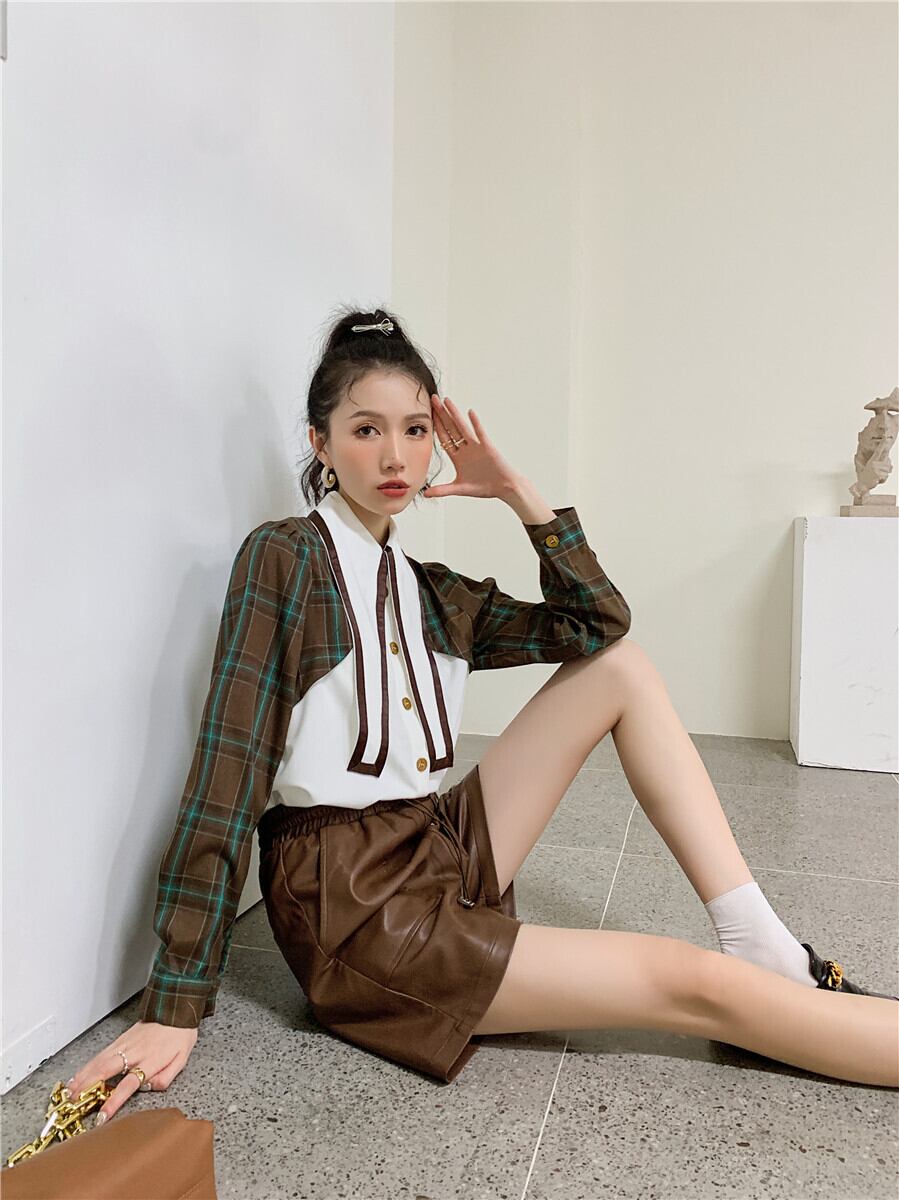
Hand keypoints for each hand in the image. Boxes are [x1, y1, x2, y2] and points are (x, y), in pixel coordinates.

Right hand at [64, 1020, 198, 1124]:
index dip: (114, 1100)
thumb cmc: (179, 1034)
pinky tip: (78, 1075)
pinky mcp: (120, 1039)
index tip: (102, 1115)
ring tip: (69, 1094)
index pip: (128, 1084)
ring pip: (99, 1062)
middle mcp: (133, 1052)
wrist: (175, 1009)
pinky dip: (86, 1066)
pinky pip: (100, 1054)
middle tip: (73, 1104)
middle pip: (106, 1070)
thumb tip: (149, 1089)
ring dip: (82, 1078)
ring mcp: (124, 1044)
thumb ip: (166, 1077)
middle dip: (87, 1088)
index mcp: (150, 1060)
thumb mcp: (181, 1059)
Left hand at [423, 394, 521, 499]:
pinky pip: (481, 434)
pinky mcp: (488, 447)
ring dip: (454, 414)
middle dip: (441, 414)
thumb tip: (425, 494)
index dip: (435, 426)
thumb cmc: (485, 487)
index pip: (444, 438)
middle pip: (451, 428)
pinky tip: (470, 413)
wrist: (505, 488)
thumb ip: (442, 490)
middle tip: (433, 399)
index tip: (426, 414)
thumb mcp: (460, 489)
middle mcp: (466, 448)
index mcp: (458, 457)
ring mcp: (477, 446)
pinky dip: (476, 424)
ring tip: (446, 400)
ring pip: (462, 427)